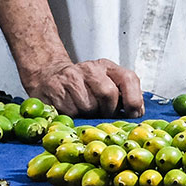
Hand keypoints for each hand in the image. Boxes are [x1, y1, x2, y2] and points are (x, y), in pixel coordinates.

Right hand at [22, 57, 143, 117]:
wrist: (48, 76)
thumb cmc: (82, 86)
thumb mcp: (106, 84)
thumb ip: (124, 96)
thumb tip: (136, 113)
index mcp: (108, 67)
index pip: (128, 79)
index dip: (134, 101)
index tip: (132, 114)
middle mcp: (91, 69)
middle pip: (109, 94)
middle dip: (108, 111)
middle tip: (102, 115)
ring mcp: (72, 77)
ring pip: (89, 106)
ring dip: (90, 116)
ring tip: (86, 112)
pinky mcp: (56, 88)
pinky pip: (71, 112)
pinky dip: (74, 117)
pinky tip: (72, 111)